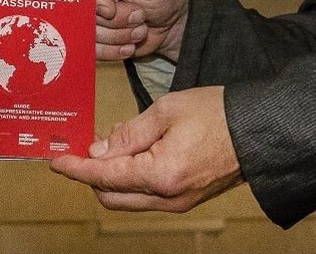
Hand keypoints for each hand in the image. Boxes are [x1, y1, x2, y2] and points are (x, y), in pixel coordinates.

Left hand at [50, 86, 241, 212]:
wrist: (259, 131)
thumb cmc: (217, 114)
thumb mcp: (166, 111)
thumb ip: (129, 133)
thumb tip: (100, 151)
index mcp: (161, 175)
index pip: (104, 176)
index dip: (76, 168)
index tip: (56, 161)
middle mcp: (167, 198)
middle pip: (110, 196)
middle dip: (92, 174)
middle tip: (87, 144)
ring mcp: (178, 203)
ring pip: (127, 198)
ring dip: (112, 176)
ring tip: (116, 141)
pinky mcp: (186, 200)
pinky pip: (146, 195)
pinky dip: (132, 178)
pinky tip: (135, 151)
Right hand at [61, 0, 187, 60]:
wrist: (172, 21)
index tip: (112, 8)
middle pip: (76, 7)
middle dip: (112, 20)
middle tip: (138, 14)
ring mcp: (83, 3)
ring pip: (84, 30)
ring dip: (117, 35)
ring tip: (139, 24)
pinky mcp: (86, 28)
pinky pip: (88, 47)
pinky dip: (113, 49)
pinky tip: (130, 40)